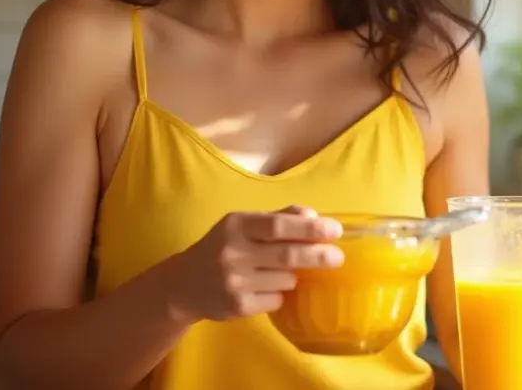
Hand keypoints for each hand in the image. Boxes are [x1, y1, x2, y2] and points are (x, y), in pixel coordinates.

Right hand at [166, 205, 342, 322]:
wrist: (183, 285)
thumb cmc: (221, 248)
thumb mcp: (242, 226)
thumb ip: (277, 217)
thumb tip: (312, 215)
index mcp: (235, 224)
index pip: (278, 225)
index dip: (309, 228)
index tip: (334, 230)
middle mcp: (232, 252)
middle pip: (286, 254)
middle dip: (317, 255)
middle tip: (338, 257)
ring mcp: (234, 281)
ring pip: (286, 279)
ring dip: (293, 276)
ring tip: (277, 272)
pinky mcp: (237, 306)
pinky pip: (276, 300)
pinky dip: (279, 294)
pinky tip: (262, 288)